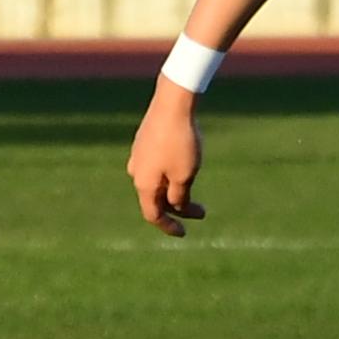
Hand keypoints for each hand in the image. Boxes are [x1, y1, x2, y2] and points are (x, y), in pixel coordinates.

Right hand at [129, 86, 205, 234]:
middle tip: (202, 211)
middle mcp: (136, 172)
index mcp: (144, 185)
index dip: (168, 227)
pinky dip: (170, 173)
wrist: (172, 105)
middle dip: (178, 208)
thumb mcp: (185, 176)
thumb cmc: (180, 142)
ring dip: (175, 189)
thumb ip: (180, 196)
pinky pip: (155, 165)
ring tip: (195, 184)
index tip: (184, 234)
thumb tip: (175, 206)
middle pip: (156, 199)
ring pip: (156, 181)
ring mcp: (138, 155)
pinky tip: (184, 164)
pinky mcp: (144, 141)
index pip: (153, 215)